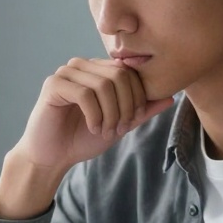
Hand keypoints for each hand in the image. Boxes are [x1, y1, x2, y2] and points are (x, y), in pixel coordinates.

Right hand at [0, 59, 173, 218]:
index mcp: (97, 70)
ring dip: (110, 113)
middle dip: (125, 106)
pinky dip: (95, 115)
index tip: (131, 122)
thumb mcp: (119, 124)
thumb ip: (141, 111)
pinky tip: (92, 128)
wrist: (52, 156)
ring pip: (104, 84)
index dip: (137, 97)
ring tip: (105, 131)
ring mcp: (66, 73)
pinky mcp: (53, 85)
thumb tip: (170, 97)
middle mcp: (82, 66)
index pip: (129, 72)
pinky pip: (85, 93)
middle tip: (120, 129)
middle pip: (119, 75)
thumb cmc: (82, 139)